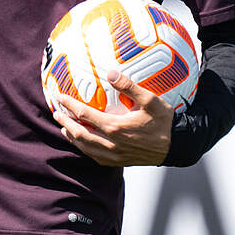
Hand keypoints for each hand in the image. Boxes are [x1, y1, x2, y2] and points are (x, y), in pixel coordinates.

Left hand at [54, 70, 172, 166]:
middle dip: (64, 122)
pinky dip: (83, 148)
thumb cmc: (164, 122)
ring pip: (84, 147)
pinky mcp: (118, 162)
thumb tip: (110, 73)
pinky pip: (94, 156)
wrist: (177, 146)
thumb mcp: (150, 100)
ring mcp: (113, 155)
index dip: (69, 105)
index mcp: (115, 127)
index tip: (59, 96)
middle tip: (56, 112)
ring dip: (71, 136)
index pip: (84, 114)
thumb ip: (129, 86)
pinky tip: (82, 142)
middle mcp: (111, 143)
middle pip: (78, 133)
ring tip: (64, 126)